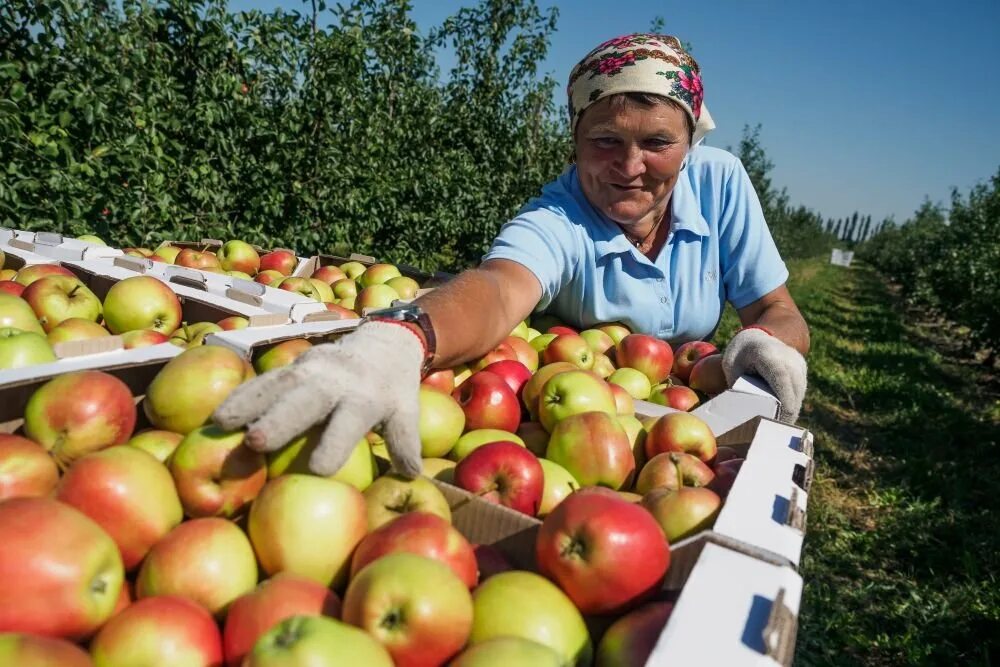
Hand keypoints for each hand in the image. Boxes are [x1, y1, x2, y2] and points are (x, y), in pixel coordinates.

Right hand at [212, 321, 423, 476]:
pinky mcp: (292, 365)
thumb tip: (413, 475)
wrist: (383, 342)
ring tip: (220, 426)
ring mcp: (310, 369)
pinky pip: (263, 381)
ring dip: (248, 405)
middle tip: (254, 442)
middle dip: (279, 419)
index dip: (335, 443)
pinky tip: (217, 414)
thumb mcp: (406, 412)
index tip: (318, 469)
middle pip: (305, 401)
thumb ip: (406, 443)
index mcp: (364, 397)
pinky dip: (241, 395)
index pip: (350, 422)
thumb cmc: (393, 389)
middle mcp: (334, 381)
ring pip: (276, 387)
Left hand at [722, 328, 806, 422]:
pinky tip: (783, 415)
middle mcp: (789, 358)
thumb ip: (735, 385)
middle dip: (787, 414)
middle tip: (775, 432)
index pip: (781, 381)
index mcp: (769, 356)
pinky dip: (793, 402)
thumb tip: (735, 412)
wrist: (758, 335)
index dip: (784, 403)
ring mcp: (798, 362)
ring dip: (791, 410)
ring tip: (778, 426)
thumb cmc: (740, 352)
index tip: (780, 421)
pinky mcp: (802, 368)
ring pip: (800, 393)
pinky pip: (800, 389)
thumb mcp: (731, 366)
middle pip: (794, 391)